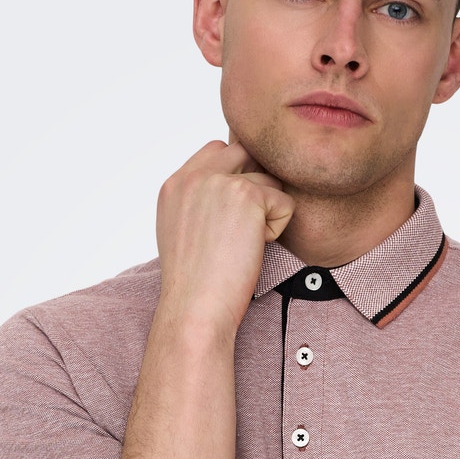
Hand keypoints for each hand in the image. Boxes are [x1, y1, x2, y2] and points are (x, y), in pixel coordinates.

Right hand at [154, 140, 293, 333]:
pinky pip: (284, 202)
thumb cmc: (193, 284)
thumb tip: (230, 193)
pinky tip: (255, 250)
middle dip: (256, 183)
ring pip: (268, 180)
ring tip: (245, 245)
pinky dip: (277, 230)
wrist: (195, 308)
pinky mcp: (247, 195)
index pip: (216, 151)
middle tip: (250, 224)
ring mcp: (220, 181)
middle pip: (244, 152)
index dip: (236, 175)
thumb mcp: (181, 232)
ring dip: (267, 212)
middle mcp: (194, 175)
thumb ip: (199, 202)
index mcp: (175, 184)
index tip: (236, 213)